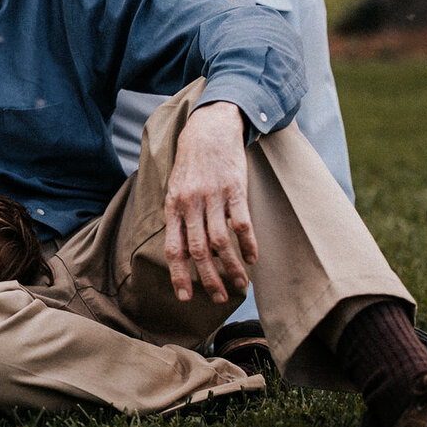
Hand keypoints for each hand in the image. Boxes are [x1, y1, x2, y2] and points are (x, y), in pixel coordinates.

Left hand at [163, 102, 256, 302]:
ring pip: (221, 241)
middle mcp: (190, 203)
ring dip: (231, 268)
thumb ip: (179, 217)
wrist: (209, 127)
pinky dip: (248, 244)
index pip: (173, 248)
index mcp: (173, 205)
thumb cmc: (191, 162)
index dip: (179, 274)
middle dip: (208, 279)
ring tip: (240, 285)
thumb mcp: (176, 187)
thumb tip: (185, 251)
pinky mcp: (234, 188)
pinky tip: (253, 259)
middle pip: (198, 250)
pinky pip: (242, 223)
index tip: (186, 297)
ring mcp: (213, 196)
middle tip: (218, 299)